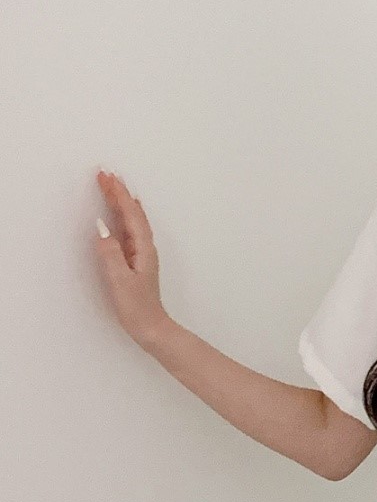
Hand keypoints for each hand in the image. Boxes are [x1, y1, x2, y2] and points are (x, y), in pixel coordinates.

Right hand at [93, 170, 169, 347]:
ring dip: (121, 202)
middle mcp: (145, 248)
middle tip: (105, 173)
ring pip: (131, 220)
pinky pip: (130, 231)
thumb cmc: (137, 308)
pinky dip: (124, 217)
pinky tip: (122, 215)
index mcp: (142, 249)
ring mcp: (141, 254)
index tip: (106, 176)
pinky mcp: (136, 262)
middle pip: (132, 213)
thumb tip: (101, 228)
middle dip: (118, 192)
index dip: (118, 194)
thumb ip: (110, 253)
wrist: (151, 328)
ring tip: (112, 185)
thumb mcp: (119, 280)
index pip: (130, 214)